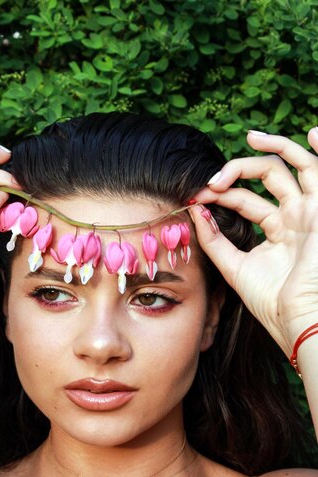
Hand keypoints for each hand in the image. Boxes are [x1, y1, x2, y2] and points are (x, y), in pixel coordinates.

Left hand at [190, 129, 317, 356]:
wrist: (299, 320)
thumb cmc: (273, 302)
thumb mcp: (235, 267)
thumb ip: (215, 241)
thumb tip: (194, 212)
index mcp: (277, 231)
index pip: (245, 200)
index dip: (220, 194)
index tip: (196, 197)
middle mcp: (295, 217)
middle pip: (266, 177)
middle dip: (237, 171)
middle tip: (213, 180)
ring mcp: (310, 211)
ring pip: (293, 165)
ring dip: (273, 147)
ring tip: (250, 138)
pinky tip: (309, 133)